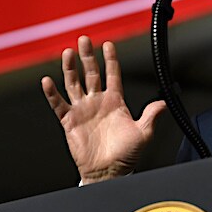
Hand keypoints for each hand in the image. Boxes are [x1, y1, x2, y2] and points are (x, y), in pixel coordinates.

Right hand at [41, 35, 166, 183]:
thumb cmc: (126, 155)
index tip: (108, 44)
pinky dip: (52, 93)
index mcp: (115, 101)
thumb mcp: (143, 133)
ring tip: (68, 52)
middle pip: (91, 73)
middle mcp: (98, 102)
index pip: (112, 74)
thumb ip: (151, 115)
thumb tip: (164, 103)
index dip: (110, 59)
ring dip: (70, 68)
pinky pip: (58, 104)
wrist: (109, 172)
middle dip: (87, 56)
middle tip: (84, 39)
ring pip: (74, 83)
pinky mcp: (69, 121)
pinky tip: (47, 81)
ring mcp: (83, 110)